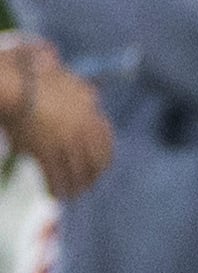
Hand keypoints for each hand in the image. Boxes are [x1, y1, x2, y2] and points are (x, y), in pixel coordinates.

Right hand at [0, 37, 112, 199]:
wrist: (16, 84)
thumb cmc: (35, 77)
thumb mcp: (69, 81)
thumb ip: (83, 93)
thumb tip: (92, 98)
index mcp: (91, 112)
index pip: (106, 142)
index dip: (103, 159)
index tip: (99, 168)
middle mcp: (83, 129)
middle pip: (96, 161)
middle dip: (92, 176)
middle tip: (86, 185)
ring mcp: (65, 140)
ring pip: (76, 172)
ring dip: (75, 187)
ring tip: (71, 195)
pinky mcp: (45, 150)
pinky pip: (54, 175)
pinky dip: (55, 188)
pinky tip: (53, 195)